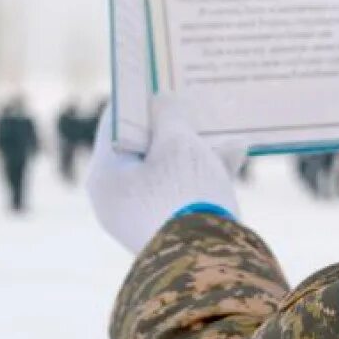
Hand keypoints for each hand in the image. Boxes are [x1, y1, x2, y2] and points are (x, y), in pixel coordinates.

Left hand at [87, 94, 243, 253]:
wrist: (207, 262)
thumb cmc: (184, 192)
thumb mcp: (179, 141)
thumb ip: (170, 115)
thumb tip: (164, 104)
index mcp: (103, 175)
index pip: (115, 122)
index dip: (139, 96)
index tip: (158, 76)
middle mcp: (115, 200)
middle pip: (142, 148)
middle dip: (173, 124)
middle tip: (192, 101)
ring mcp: (140, 220)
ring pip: (167, 171)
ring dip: (196, 149)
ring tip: (226, 131)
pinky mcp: (167, 232)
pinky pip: (182, 194)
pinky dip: (204, 175)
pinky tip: (235, 155)